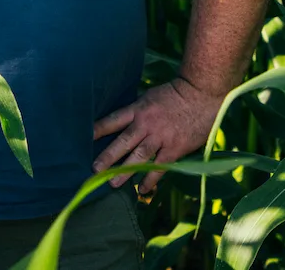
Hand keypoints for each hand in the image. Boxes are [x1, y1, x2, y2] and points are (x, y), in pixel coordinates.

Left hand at [92, 77, 225, 194]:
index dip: (98, 129)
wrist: (200, 95)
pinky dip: (150, 180)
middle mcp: (146, 124)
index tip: (83, 139)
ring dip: (125, 172)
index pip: (113, 120)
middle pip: (122, 142)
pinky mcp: (174, 149)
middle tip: (94, 170)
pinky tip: (142, 190)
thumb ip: (137, 111)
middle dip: (107, 157)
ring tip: (112, 183)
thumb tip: (122, 124)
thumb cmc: (175, 94)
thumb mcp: (150, 97)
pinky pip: (159, 168)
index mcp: (138, 109)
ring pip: (138, 158)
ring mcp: (160, 137)